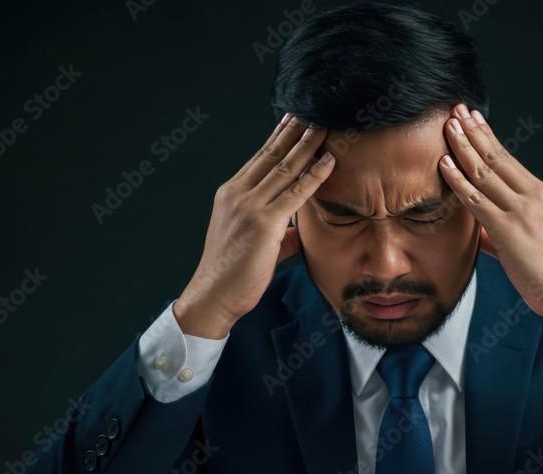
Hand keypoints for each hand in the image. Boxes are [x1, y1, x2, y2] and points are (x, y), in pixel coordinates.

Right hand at [173, 115, 335, 338]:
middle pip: (273, 154)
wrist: (213, 296)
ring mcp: (249, 207)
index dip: (279, 136)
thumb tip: (297, 233)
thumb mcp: (257, 246)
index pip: (260, 158)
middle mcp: (238, 194)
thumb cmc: (233, 276)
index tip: (295, 118)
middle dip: (296, 131)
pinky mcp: (263, 224)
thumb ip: (280, 234)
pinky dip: (314, 175)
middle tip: (315, 109)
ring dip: (308, 144)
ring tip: (326, 125)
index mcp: (232, 194)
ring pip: (285, 168)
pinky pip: (295, 194)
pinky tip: (329, 161)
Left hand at [438, 104, 542, 339]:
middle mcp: (532, 195)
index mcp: (539, 194)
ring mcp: (521, 210)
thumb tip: (478, 232)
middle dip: (473, 131)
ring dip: (463, 147)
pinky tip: (444, 164)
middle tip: (456, 110)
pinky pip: (477, 200)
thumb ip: (498, 234)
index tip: (472, 118)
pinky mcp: (509, 229)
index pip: (507, 159)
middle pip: (495, 157)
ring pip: (485, 172)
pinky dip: (458, 180)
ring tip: (448, 125)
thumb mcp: (524, 244)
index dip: (487, 136)